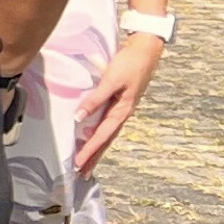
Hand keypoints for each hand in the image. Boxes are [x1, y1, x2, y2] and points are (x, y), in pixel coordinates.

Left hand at [69, 32, 161, 167]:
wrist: (146, 50)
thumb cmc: (129, 64)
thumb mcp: (111, 81)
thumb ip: (94, 99)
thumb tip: (78, 118)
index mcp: (122, 111)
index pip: (101, 136)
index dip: (89, 150)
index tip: (77, 163)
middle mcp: (122, 113)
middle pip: (105, 140)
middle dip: (93, 157)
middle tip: (81, 173)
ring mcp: (122, 109)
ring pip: (107, 134)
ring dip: (96, 148)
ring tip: (86, 162)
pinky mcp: (120, 102)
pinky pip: (107, 124)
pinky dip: (99, 134)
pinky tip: (92, 138)